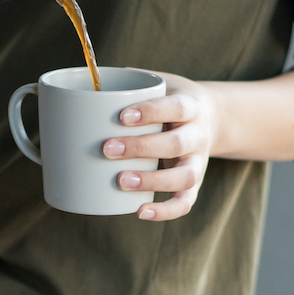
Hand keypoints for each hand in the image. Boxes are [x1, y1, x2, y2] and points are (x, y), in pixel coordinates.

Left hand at [101, 72, 217, 221]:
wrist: (210, 117)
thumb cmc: (169, 99)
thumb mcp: (158, 83)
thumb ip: (127, 84)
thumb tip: (83, 82)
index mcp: (190, 105)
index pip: (175, 107)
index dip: (151, 111)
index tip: (121, 115)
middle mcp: (198, 134)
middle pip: (175, 144)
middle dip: (140, 148)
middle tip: (106, 149)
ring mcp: (198, 161)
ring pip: (184, 177)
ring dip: (152, 181)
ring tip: (121, 181)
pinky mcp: (194, 183)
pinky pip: (185, 202)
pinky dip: (166, 211)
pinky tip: (140, 212)